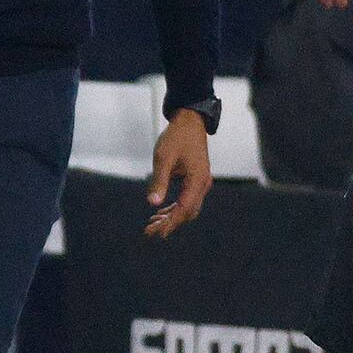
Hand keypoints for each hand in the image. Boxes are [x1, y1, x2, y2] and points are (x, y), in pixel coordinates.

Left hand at [144, 110, 211, 239]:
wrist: (190, 120)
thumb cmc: (177, 136)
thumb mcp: (164, 157)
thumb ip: (159, 181)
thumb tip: (152, 203)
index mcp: (198, 180)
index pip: (184, 209)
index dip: (170, 222)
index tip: (155, 232)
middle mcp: (203, 184)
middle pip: (187, 213)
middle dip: (169, 223)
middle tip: (149, 231)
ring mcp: (201, 182)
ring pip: (188, 208)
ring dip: (171, 217)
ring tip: (152, 224)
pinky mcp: (197, 180)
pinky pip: (187, 200)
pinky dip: (175, 208)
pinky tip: (161, 212)